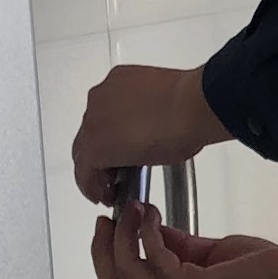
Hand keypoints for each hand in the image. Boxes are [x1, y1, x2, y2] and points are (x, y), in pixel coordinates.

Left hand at [71, 64, 227, 203]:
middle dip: (103, 154)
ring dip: (97, 170)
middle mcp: (101, 98)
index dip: (113, 137)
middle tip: (117, 173)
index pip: (107, 114)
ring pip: (85, 151)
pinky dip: (93, 186)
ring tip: (112, 188)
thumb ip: (152, 118)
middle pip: (92, 132)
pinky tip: (103, 196)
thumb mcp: (168, 105)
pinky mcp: (95, 147)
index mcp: (118, 82)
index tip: (125, 150)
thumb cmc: (191, 104)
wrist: (193, 108)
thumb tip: (157, 137)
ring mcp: (94, 121)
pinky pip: (85, 172)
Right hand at [92, 207, 277, 278]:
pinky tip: (153, 215)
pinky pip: (155, 260)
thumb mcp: (209, 256)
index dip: (107, 259)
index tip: (108, 226)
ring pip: (128, 274)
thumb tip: (149, 227)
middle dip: (103, 251)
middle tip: (106, 219)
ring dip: (124, 237)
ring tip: (132, 209)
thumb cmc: (263, 273)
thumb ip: (177, 247)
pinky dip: (148, 233)